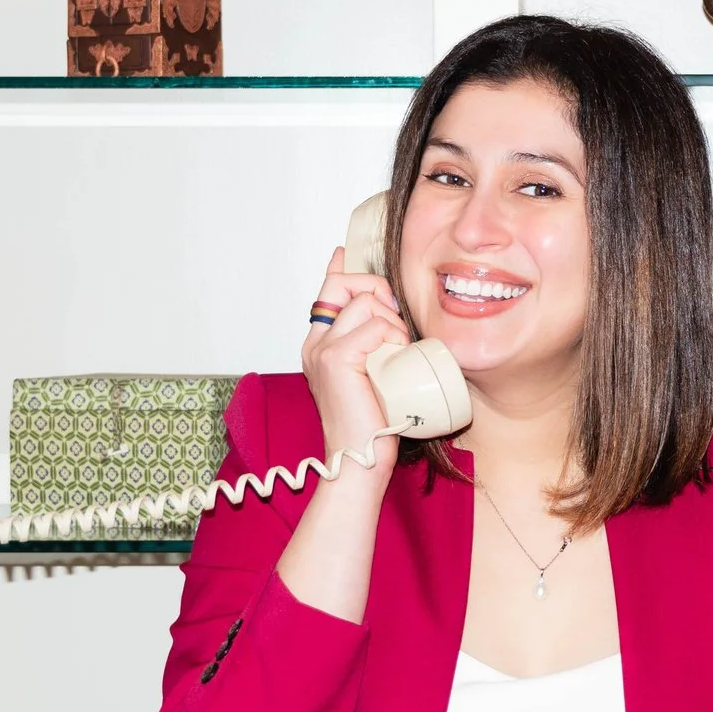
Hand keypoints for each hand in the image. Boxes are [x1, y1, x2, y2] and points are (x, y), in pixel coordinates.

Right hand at [302, 247, 411, 471]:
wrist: (361, 458)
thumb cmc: (373, 423)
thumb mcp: (375, 374)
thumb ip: (376, 346)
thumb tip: (392, 319)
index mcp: (320, 345)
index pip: (327, 291)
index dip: (340, 269)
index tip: (342, 253)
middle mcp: (315, 343)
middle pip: (347, 284)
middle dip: (380, 291)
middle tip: (397, 324)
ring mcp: (322, 350)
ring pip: (365, 302)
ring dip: (393, 322)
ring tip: (397, 352)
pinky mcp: (336, 359)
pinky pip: (374, 326)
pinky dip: (392, 337)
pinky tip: (395, 357)